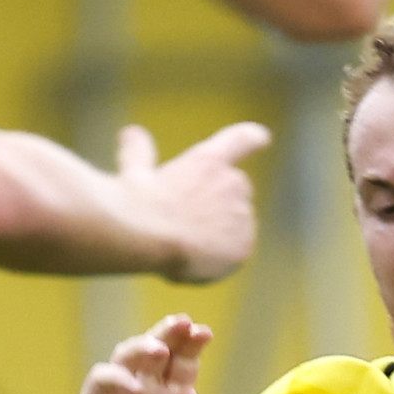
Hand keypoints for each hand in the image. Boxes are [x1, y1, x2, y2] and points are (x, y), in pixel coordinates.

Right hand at [57, 316, 219, 393]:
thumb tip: (188, 390)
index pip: (183, 364)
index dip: (192, 345)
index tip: (204, 332)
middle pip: (157, 351)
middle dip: (170, 333)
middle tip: (183, 322)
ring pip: (126, 356)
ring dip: (143, 345)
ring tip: (160, 349)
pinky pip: (101, 379)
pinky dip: (117, 376)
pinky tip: (136, 389)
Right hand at [114, 120, 269, 283]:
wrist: (145, 234)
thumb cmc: (137, 202)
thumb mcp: (134, 171)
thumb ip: (138, 151)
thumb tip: (130, 132)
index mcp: (209, 161)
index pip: (241, 140)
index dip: (253, 138)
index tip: (263, 137)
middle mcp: (232, 182)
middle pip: (236, 191)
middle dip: (219, 203)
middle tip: (185, 220)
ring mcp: (242, 214)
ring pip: (236, 225)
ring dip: (218, 232)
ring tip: (183, 244)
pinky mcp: (244, 245)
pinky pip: (233, 254)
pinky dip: (217, 259)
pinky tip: (192, 261)